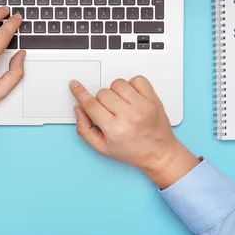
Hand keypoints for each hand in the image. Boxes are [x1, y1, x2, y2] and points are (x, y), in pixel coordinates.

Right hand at [70, 76, 199, 188]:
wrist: (159, 154)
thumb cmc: (132, 152)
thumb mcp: (102, 148)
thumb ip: (85, 129)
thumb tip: (79, 109)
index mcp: (115, 130)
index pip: (91, 105)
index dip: (80, 93)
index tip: (75, 85)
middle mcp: (129, 116)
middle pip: (103, 93)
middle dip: (101, 101)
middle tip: (110, 112)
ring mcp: (143, 106)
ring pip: (118, 83)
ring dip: (116, 92)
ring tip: (122, 104)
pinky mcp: (153, 99)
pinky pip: (137, 80)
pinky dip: (132, 85)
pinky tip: (132, 97)